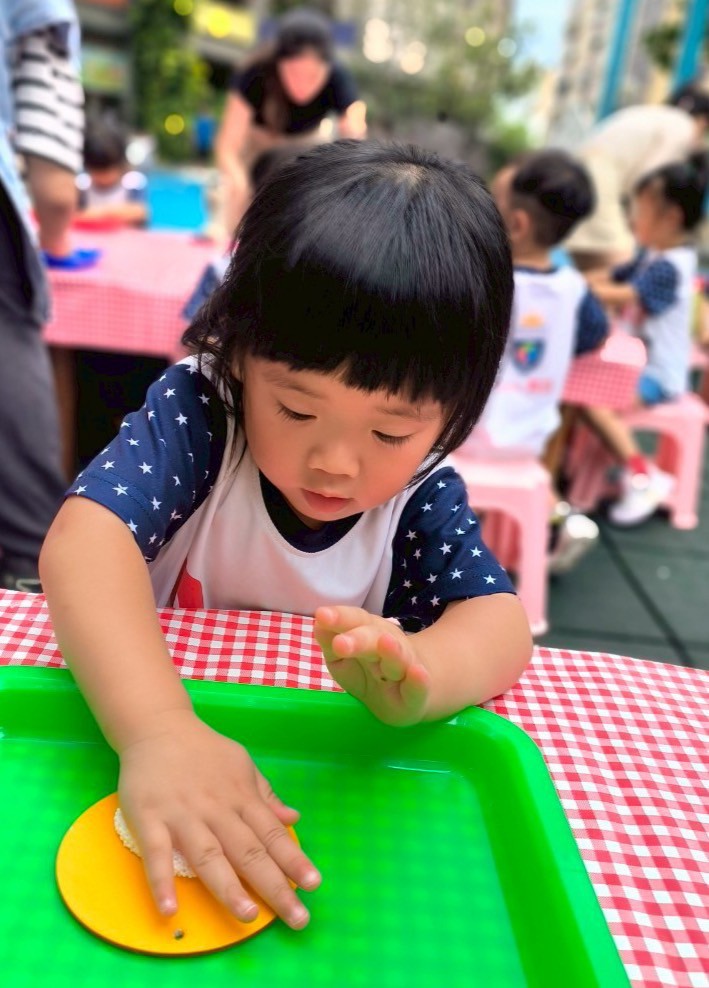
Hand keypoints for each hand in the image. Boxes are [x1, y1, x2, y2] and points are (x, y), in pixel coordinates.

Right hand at [117, 709, 320, 928]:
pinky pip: (156, 854)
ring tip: (248, 917)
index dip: (294, 860)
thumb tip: (293, 818)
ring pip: (209, 855)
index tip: (313, 885)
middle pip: (249, 851)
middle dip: (274, 886)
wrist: (158, 727)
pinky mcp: (149, 819)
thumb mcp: (242, 764)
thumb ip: (265, 795)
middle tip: (296, 918)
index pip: (272, 833)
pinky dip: (162, 882)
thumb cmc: (204, 751)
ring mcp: (183, 815)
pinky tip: (170, 910)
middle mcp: (217, 809)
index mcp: (241, 797)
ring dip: (228, 888)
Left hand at [314, 606, 430, 725]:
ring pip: (398, 659)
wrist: (405, 696)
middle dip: (358, 638)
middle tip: (340, 643)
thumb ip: (331, 642)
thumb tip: (318, 624)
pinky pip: (419, 687)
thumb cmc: (368, 672)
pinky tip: (418, 673)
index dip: (340, 617)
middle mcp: (388, 644)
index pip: (355, 620)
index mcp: (369, 632)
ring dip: (392, 652)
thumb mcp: (343, 658)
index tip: (322, 615)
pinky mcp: (417, 694)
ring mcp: (405, 668)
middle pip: (374, 638)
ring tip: (385, 643)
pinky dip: (419, 680)